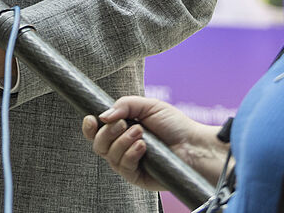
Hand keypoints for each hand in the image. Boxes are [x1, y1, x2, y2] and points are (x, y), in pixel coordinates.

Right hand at [81, 96, 225, 189]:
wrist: (195, 145)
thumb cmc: (175, 125)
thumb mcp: (148, 106)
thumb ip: (123, 105)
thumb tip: (102, 116)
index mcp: (121, 131)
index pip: (95, 133)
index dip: (88, 127)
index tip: (92, 119)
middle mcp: (122, 148)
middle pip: (97, 144)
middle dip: (108, 132)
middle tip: (125, 124)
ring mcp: (129, 164)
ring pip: (109, 156)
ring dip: (122, 142)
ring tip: (141, 133)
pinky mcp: (138, 177)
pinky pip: (123, 167)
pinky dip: (129, 154)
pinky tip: (143, 147)